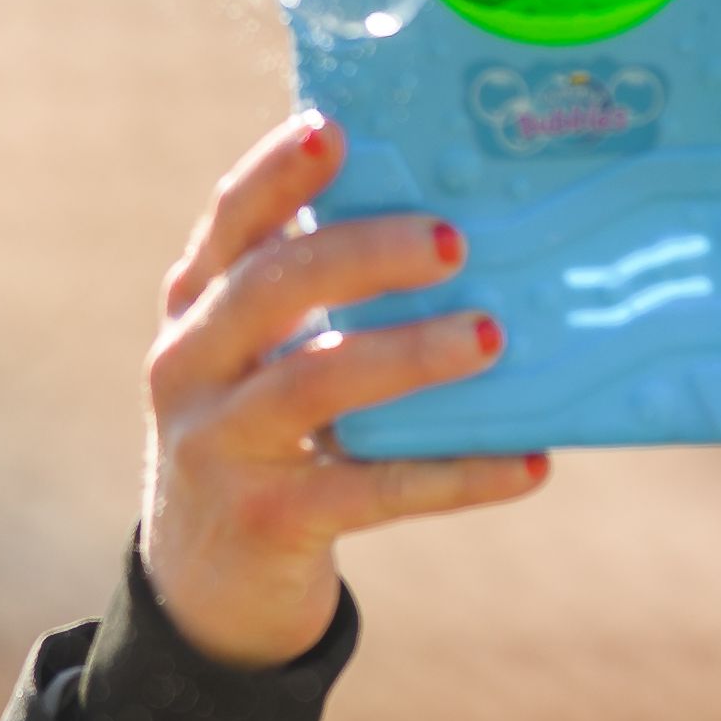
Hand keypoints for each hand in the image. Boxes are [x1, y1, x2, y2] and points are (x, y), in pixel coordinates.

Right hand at [141, 109, 549, 667]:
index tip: (336, 128)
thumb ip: (313, 296)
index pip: (231, 221)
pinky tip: (529, 463)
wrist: (206, 592)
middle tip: (453, 241)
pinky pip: (375, 490)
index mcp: (196, 308)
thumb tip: (461, 221)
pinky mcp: (269, 520)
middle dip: (362, 254)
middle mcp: (191, 366)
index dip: (279, 171)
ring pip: (316, 384)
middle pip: (270, 288)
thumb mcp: (257, 361)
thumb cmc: (261, 441)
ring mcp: (221, 446)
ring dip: (410, 355)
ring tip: (491, 335)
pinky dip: (458, 475)